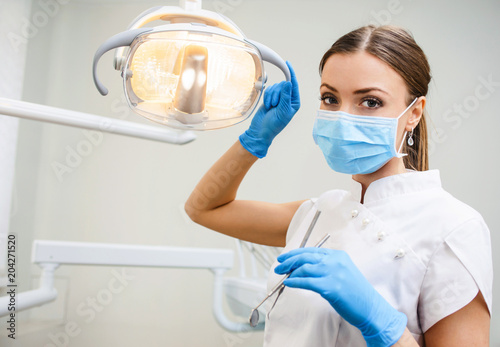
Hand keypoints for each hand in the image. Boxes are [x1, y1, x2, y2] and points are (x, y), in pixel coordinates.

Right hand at [239, 61, 299, 157]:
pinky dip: (267, 97)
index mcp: (294, 102)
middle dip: (277, 93)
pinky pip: (269, 90)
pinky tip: (267, 106)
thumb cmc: (274, 125)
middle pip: (283, 85)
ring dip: (271, 96)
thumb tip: (289, 83)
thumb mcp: (282, 111)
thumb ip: (286, 97)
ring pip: (275, 87)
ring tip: (271, 107)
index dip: (291, 74)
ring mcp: (279, 98)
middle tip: (274, 104)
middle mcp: (288, 99)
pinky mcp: (271, 98)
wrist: (261, 130)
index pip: (294, 85)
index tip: (287, 64)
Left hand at [275, 248, 406, 346]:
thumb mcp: (342, 272)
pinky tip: (288, 283)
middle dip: (289, 261)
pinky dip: (295, 282)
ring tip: (282, 276)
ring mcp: (333, 273)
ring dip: (290, 272)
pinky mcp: (331, 287)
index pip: (311, 250)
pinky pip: (307, 282)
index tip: (284, 257)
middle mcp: (335, 261)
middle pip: (305, 256)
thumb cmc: (355, 293)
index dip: (294, 253)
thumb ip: (325, 267)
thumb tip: (302, 268)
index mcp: (338, 255)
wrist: (371, 308)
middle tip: (278, 266)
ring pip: (304, 268)